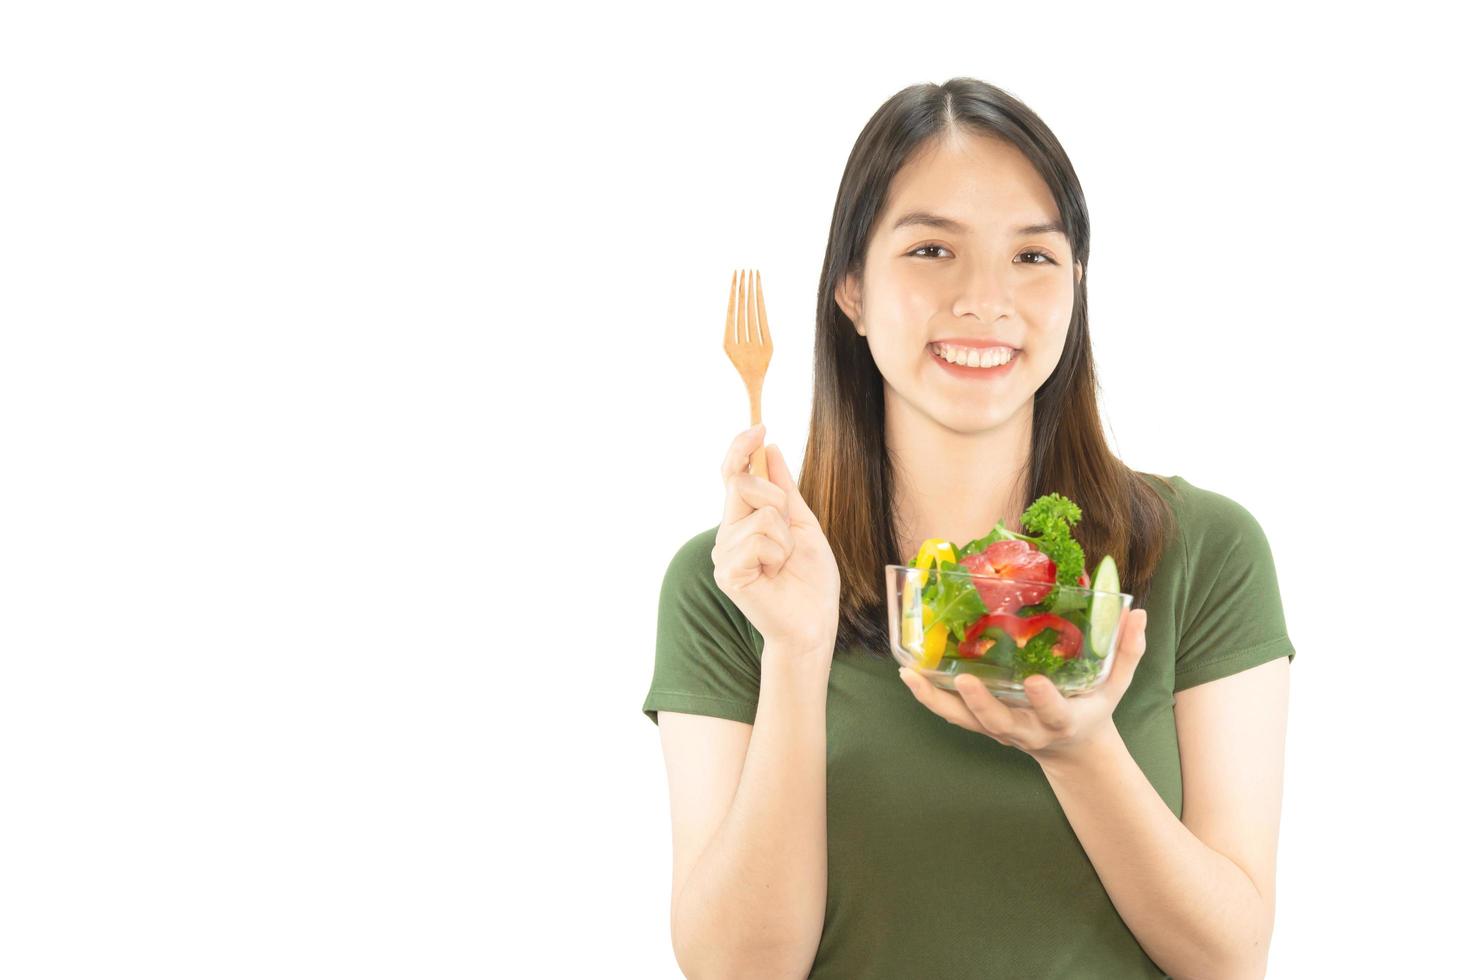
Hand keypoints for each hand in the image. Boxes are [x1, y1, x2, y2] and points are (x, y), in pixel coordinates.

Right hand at [711, 425, 840, 657]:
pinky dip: (778, 556)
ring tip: (783, 564)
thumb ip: (785, 489)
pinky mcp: (728, 573)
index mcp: (743, 520)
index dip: (741, 448)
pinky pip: (757, 541)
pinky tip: (774, 576)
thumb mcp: (803, 524)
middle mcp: (727, 533)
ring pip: (760, 515)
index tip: (760, 427)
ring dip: (785, 539)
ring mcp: (724, 554)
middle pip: (745, 485)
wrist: (814, 623)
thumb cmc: (810, 580)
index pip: (732, 474)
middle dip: (779, 504)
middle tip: (789, 539)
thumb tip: (771, 448)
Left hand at [898, 608, 1147, 762]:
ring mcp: (1000, 731)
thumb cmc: (1092, 708)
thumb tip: (1137, 612)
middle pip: (1000, 723)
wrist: (1071, 749)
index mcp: (1062, 720)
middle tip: (965, 681)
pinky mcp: (981, 726)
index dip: (1044, 700)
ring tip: (913, 676)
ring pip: (966, 721)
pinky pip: (951, 716)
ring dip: (938, 701)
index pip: (1054, 712)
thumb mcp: (1115, 685)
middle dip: (982, 705)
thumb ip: (1127, 651)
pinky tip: (909, 677)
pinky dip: (930, 698)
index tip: (1036, 681)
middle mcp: (1027, 730)